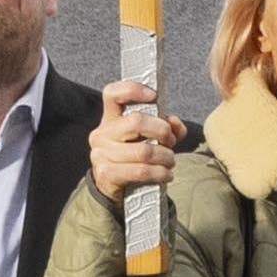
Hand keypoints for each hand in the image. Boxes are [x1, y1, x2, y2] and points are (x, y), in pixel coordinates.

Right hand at [85, 86, 184, 210]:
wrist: (114, 187)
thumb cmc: (133, 156)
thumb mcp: (148, 138)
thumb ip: (165, 126)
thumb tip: (175, 123)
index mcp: (110, 118)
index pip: (112, 94)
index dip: (132, 89)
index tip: (153, 95)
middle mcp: (102, 133)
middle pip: (136, 122)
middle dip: (162, 131)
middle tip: (170, 141)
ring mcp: (101, 154)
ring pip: (143, 151)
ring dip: (165, 157)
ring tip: (171, 161)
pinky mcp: (106, 174)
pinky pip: (141, 171)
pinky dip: (160, 173)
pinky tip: (167, 175)